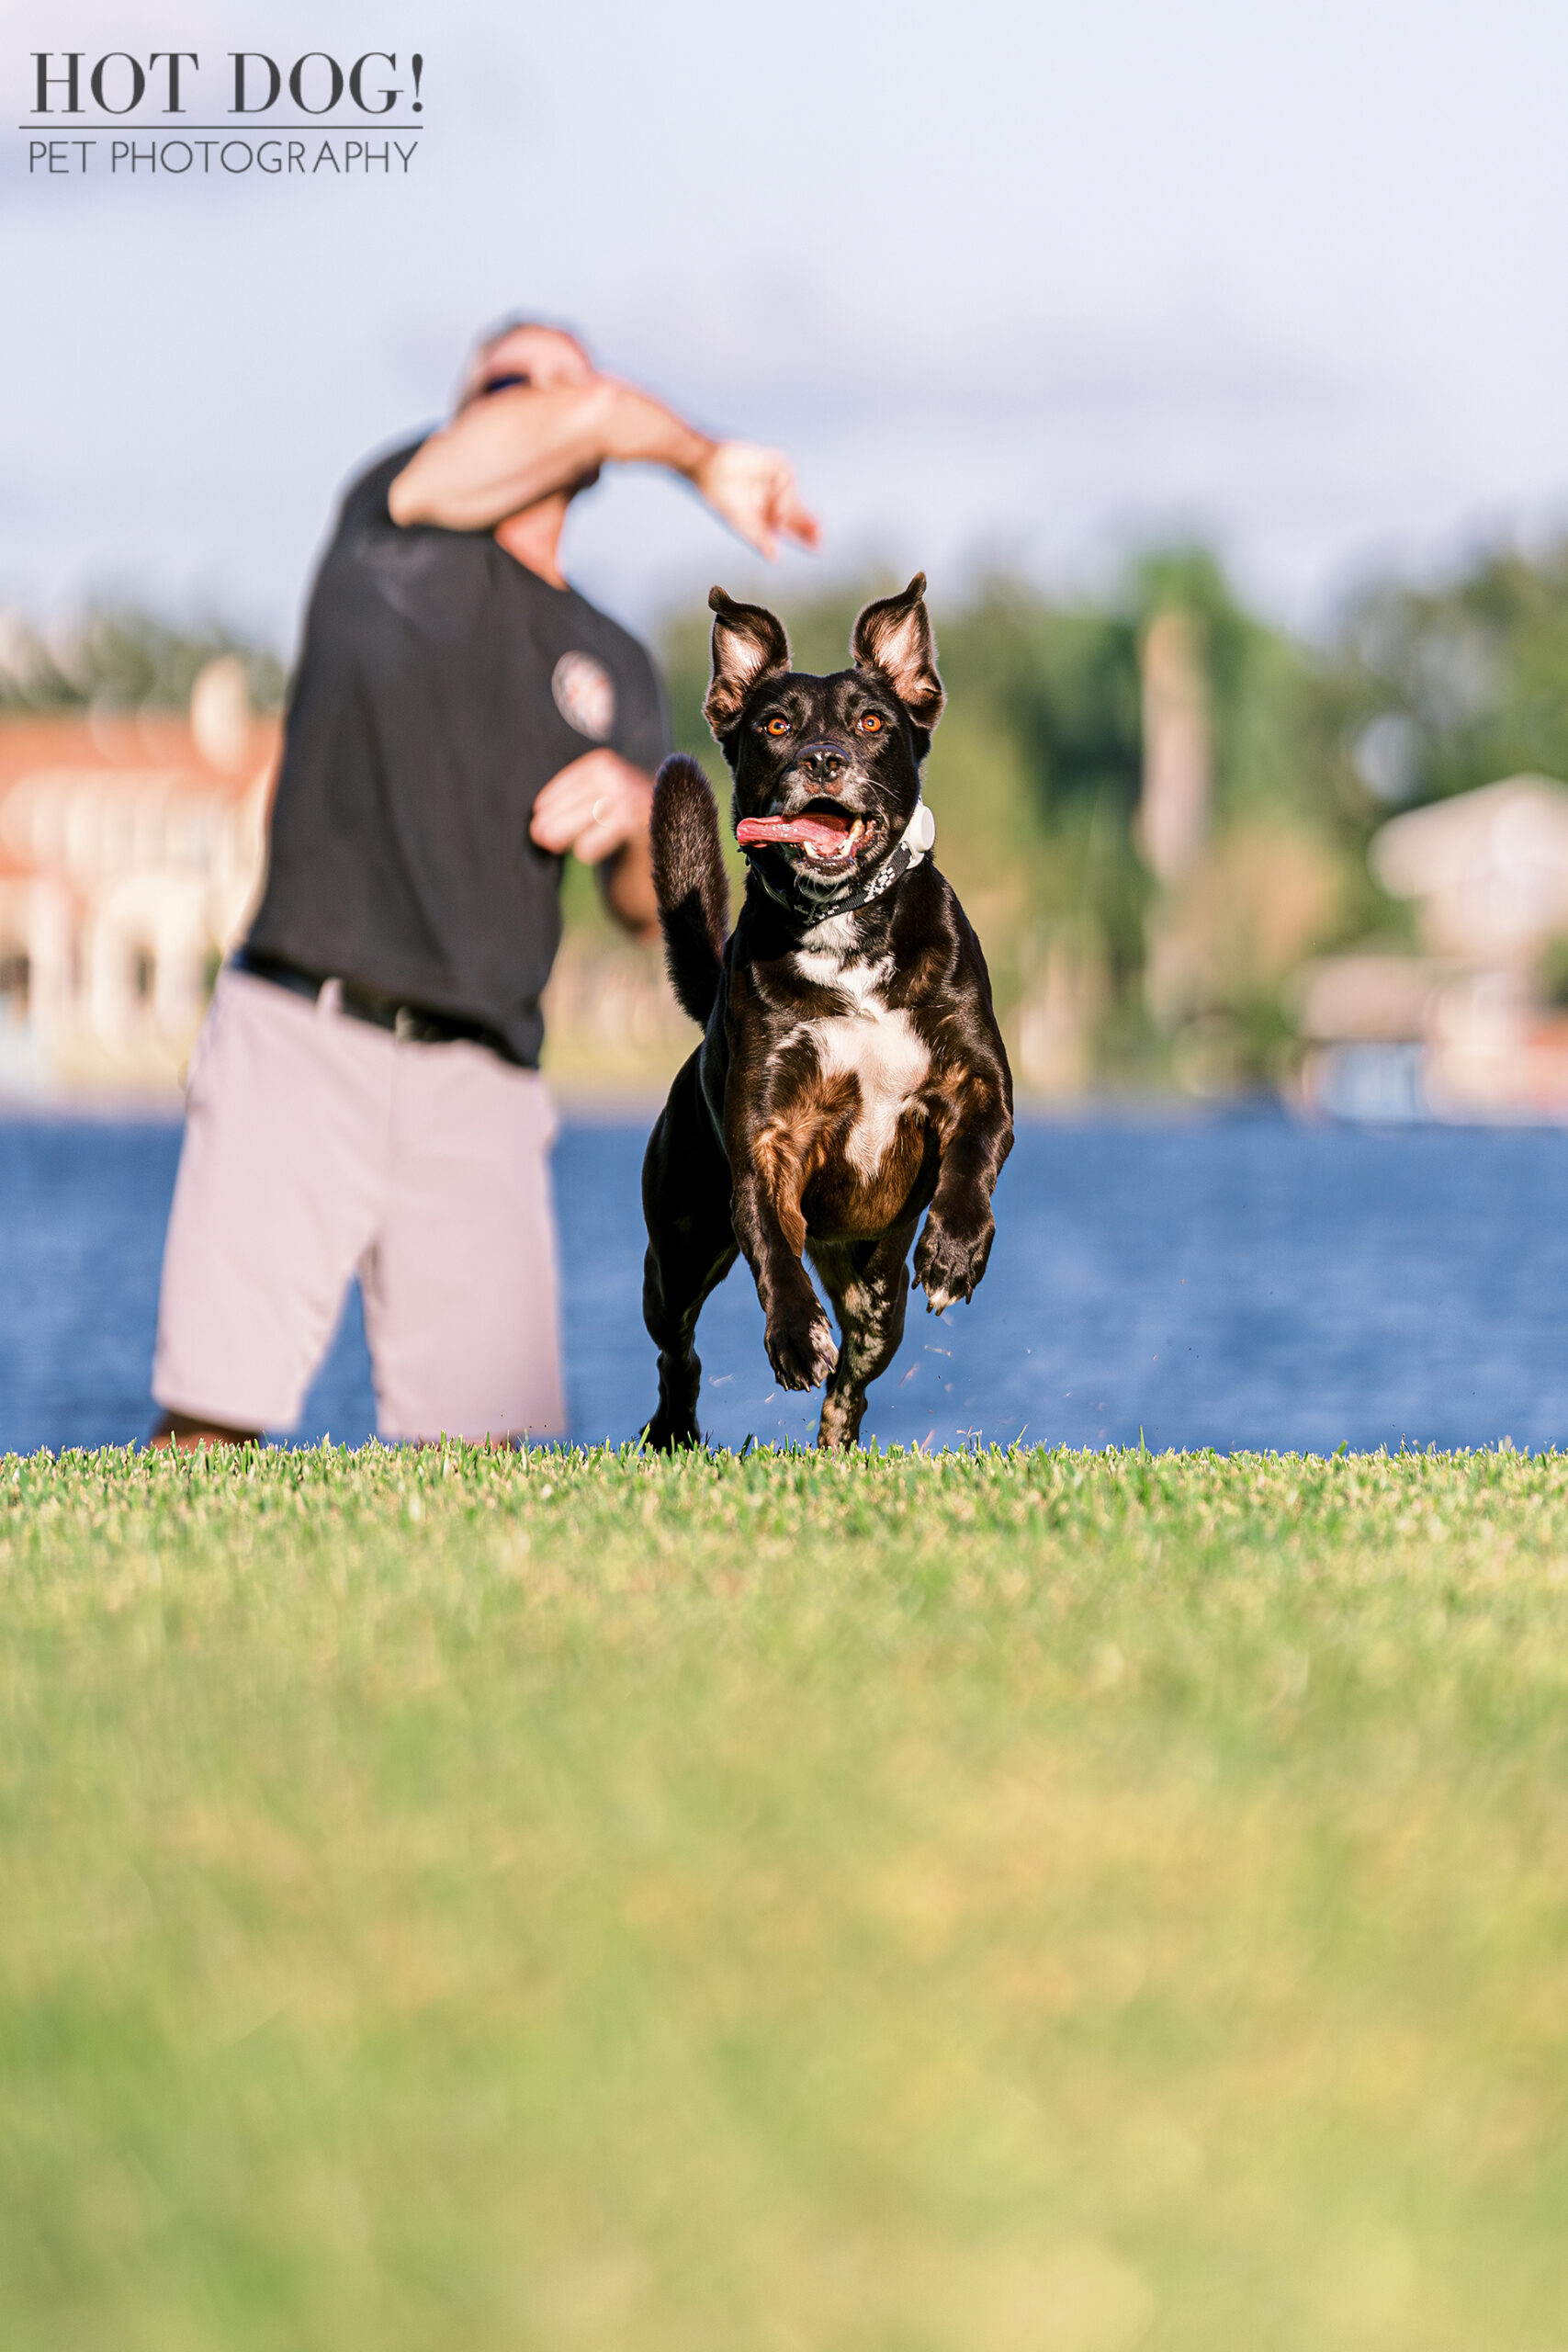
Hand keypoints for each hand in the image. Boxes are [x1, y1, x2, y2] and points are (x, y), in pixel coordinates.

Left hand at [529, 748, 652, 864]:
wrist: (677, 809)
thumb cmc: (630, 802)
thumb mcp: (605, 786)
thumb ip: (577, 796)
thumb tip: (540, 825)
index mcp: (602, 763)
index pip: (566, 784)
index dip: (549, 800)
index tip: (537, 812)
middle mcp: (613, 775)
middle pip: (569, 803)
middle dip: (550, 822)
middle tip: (537, 835)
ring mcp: (622, 796)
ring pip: (578, 820)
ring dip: (561, 834)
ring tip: (550, 844)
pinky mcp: (629, 819)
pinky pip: (593, 839)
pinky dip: (587, 847)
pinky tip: (583, 851)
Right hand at [691, 441, 820, 559]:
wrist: (710, 467)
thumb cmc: (722, 497)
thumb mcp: (741, 521)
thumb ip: (759, 538)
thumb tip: (774, 557)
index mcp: (764, 515)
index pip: (788, 527)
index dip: (803, 536)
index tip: (818, 548)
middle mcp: (771, 498)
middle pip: (796, 512)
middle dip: (806, 523)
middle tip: (819, 533)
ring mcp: (773, 481)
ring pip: (792, 496)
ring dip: (786, 507)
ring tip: (778, 516)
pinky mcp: (773, 462)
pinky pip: (787, 476)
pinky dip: (783, 487)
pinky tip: (775, 493)